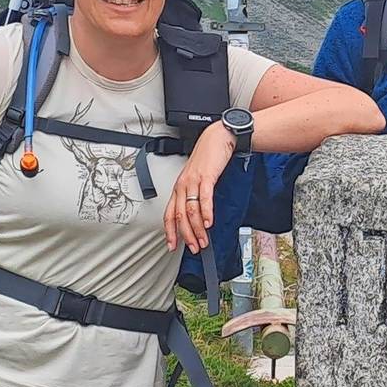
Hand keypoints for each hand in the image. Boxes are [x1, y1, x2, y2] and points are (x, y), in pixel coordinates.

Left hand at [166, 124, 233, 252]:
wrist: (218, 138)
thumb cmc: (208, 158)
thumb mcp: (197, 178)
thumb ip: (195, 196)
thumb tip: (198, 217)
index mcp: (178, 187)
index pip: (169, 214)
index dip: (170, 232)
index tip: (172, 246)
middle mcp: (182, 185)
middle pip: (179, 216)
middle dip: (186, 235)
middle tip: (194, 248)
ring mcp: (193, 181)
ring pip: (191, 210)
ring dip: (198, 229)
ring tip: (204, 240)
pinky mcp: (206, 176)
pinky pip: (204, 198)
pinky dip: (206, 212)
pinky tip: (209, 223)